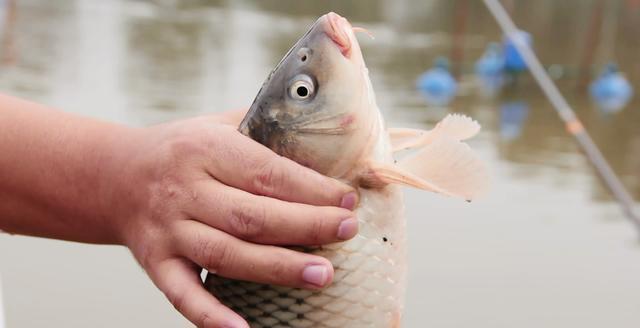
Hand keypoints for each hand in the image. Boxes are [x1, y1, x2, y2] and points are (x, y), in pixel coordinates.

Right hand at [108, 113, 358, 327]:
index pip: (266, 172)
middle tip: (347, 231)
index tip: (347, 200)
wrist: (116, 177)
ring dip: (276, 267)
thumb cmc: (184, 151)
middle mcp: (183, 190)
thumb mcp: (219, 125)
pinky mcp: (156, 264)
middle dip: (305, 226)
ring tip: (322, 274)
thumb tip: (335, 132)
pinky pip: (182, 293)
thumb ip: (268, 128)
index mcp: (204, 149)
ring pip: (226, 255)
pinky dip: (210, 315)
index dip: (311, 188)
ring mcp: (168, 231)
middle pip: (250, 216)